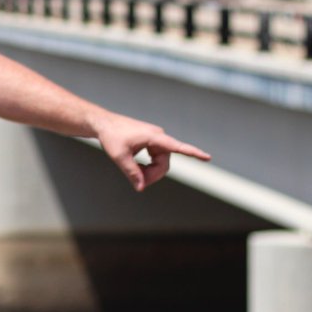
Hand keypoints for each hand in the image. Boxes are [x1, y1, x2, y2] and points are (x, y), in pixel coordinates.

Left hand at [93, 112, 210, 191]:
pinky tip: (137, 168)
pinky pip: (155, 159)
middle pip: (164, 163)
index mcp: (154, 137)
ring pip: (160, 163)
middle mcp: (158, 137)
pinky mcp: (150, 142)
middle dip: (153, 175)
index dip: (193, 153)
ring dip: (149, 172)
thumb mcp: (119, 156)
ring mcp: (155, 140)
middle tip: (138, 184)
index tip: (207, 157)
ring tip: (134, 174)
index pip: (177, 146)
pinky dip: (147, 167)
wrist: (103, 124)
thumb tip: (141, 188)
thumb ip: (131, 172)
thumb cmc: (111, 137)